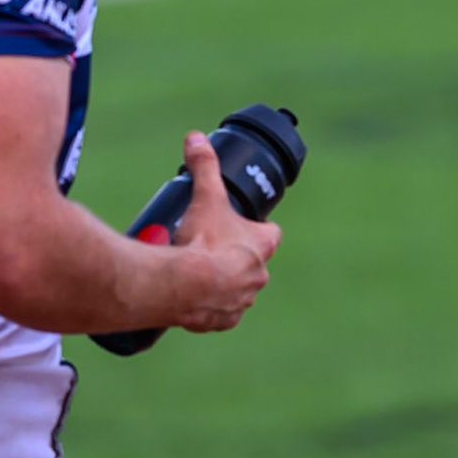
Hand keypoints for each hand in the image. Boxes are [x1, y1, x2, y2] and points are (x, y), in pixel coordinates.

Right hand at [166, 131, 280, 331]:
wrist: (186, 287)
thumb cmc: (203, 242)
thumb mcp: (205, 196)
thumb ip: (203, 165)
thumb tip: (196, 137)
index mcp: (260, 246)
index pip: (270, 234)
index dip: (259, 228)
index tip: (244, 224)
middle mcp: (258, 275)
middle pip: (252, 262)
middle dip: (234, 256)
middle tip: (208, 246)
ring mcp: (242, 300)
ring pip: (236, 289)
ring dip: (221, 281)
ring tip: (195, 270)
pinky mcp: (222, 320)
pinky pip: (218, 311)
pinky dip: (207, 305)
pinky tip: (191, 295)